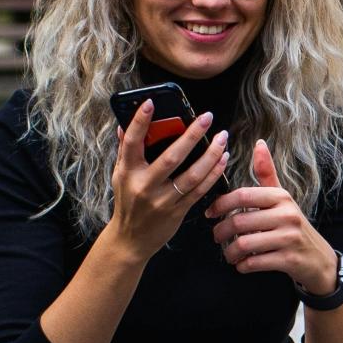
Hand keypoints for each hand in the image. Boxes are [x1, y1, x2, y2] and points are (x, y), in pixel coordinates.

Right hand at [105, 101, 228, 259]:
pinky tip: (222, 159)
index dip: (140, 122)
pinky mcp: (178, 211)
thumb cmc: (127, 202)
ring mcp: (162, 200)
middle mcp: (144, 185)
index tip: (151, 102)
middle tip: (207, 117)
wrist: (131, 239)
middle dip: (192, 135)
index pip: (132, 142)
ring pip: (192, 175)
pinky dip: (213, 174)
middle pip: (171, 157)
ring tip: (222, 137)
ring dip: (211, 155)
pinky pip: (200, 190)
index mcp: (128, 172)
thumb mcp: (120, 176)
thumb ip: (124, 150)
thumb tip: (123, 124)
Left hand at [205, 139, 337, 296]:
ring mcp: (289, 238)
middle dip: (221, 232)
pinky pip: (254, 263)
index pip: (243, 195)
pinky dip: (243, 266)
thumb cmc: (293, 226)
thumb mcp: (282, 199)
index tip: (210, 213)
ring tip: (229, 254)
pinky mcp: (289, 260)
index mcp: (281, 197)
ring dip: (230, 252)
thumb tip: (259, 143)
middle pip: (239, 221)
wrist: (319, 258)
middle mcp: (287, 215)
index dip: (221, 204)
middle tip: (216, 237)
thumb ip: (267, 173)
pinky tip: (242, 264)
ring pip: (244, 244)